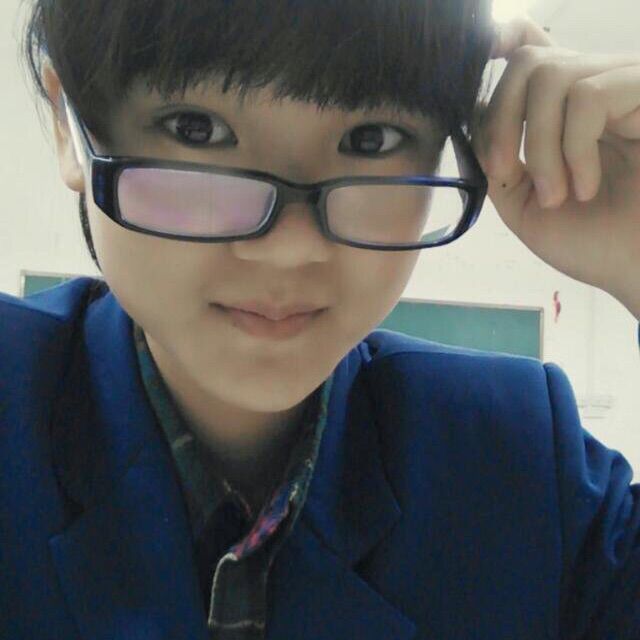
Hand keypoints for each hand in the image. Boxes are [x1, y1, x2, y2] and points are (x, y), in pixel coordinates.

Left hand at [470, 16, 639, 317]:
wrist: (636, 268)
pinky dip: (573, 148)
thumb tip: (474, 115)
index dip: (502, 40)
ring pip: (552, 76)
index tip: (479, 54)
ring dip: (539, 147)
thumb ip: (497, 163)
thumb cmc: (591, 241)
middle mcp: (593, 89)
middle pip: (527, 61)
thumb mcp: (525, 205)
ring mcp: (623, 88)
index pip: (532, 51)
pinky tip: (585, 186)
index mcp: (562, 113)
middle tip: (504, 173)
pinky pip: (588, 96)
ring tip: (558, 195)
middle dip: (501, 121)